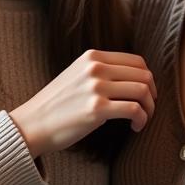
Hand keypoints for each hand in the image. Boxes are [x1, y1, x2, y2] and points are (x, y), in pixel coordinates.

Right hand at [10, 50, 156, 158]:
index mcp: (92, 57)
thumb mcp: (77, 75)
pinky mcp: (97, 109)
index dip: (148, 78)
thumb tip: (132, 78)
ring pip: (142, 91)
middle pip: (144, 75)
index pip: (137, 61)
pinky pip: (134, 110)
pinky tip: (136, 127)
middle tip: (148, 109)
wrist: (32, 123)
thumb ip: (100, 71)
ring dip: (149, 108)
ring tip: (142, 120)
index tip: (146, 94)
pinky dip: (142, 119)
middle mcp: (95, 68)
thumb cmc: (56, 105)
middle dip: (152, 94)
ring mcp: (96, 87)